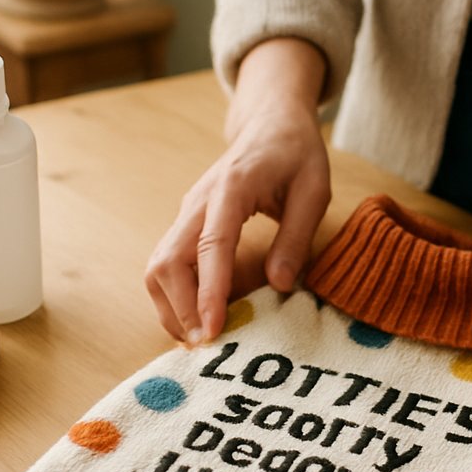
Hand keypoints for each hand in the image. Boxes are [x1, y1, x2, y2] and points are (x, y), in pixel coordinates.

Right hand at [145, 38, 329, 343]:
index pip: (211, 244)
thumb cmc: (296, 155)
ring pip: (157, 266)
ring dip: (170, 306)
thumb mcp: (314, 191)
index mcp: (232, 188)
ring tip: (198, 340)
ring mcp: (186, 213)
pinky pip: (166, 264)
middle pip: (168, 260)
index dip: (209, 290)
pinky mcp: (185, 224)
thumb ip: (297, 237)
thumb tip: (279, 285)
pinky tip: (194, 320)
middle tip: (207, 346)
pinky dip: (173, 296)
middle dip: (181, 307)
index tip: (214, 327)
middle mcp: (198, 202)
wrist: (269, 125)